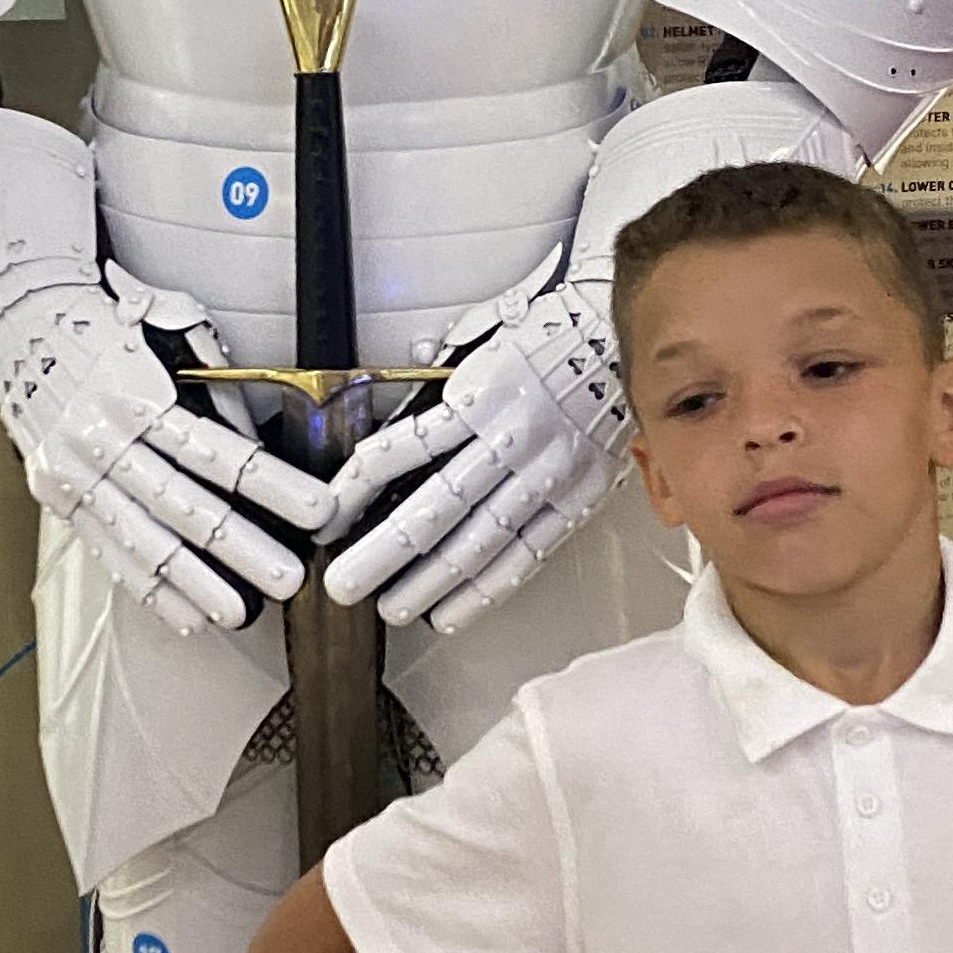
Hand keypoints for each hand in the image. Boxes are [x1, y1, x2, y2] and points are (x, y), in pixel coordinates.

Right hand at [0, 284, 332, 636]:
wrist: (15, 326)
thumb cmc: (104, 331)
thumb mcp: (167, 335)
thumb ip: (212, 388)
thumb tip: (257, 441)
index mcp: (137, 397)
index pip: (216, 451)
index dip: (270, 484)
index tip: (316, 510)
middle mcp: (105, 439)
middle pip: (184, 505)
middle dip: (241, 547)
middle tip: (288, 578)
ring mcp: (77, 474)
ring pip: (145, 539)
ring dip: (196, 582)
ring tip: (238, 613)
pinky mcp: (59, 497)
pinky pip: (110, 552)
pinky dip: (149, 588)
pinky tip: (185, 614)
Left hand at [320, 284, 629, 630]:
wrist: (622, 342)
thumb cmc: (551, 341)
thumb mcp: (483, 344)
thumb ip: (438, 383)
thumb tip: (397, 408)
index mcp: (480, 396)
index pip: (406, 448)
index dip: (360, 487)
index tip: (330, 515)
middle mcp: (512, 438)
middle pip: (437, 507)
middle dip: (384, 553)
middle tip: (345, 583)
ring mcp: (547, 474)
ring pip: (480, 540)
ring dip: (430, 582)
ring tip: (392, 609)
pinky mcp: (577, 497)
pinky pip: (527, 553)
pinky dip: (487, 588)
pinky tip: (452, 611)